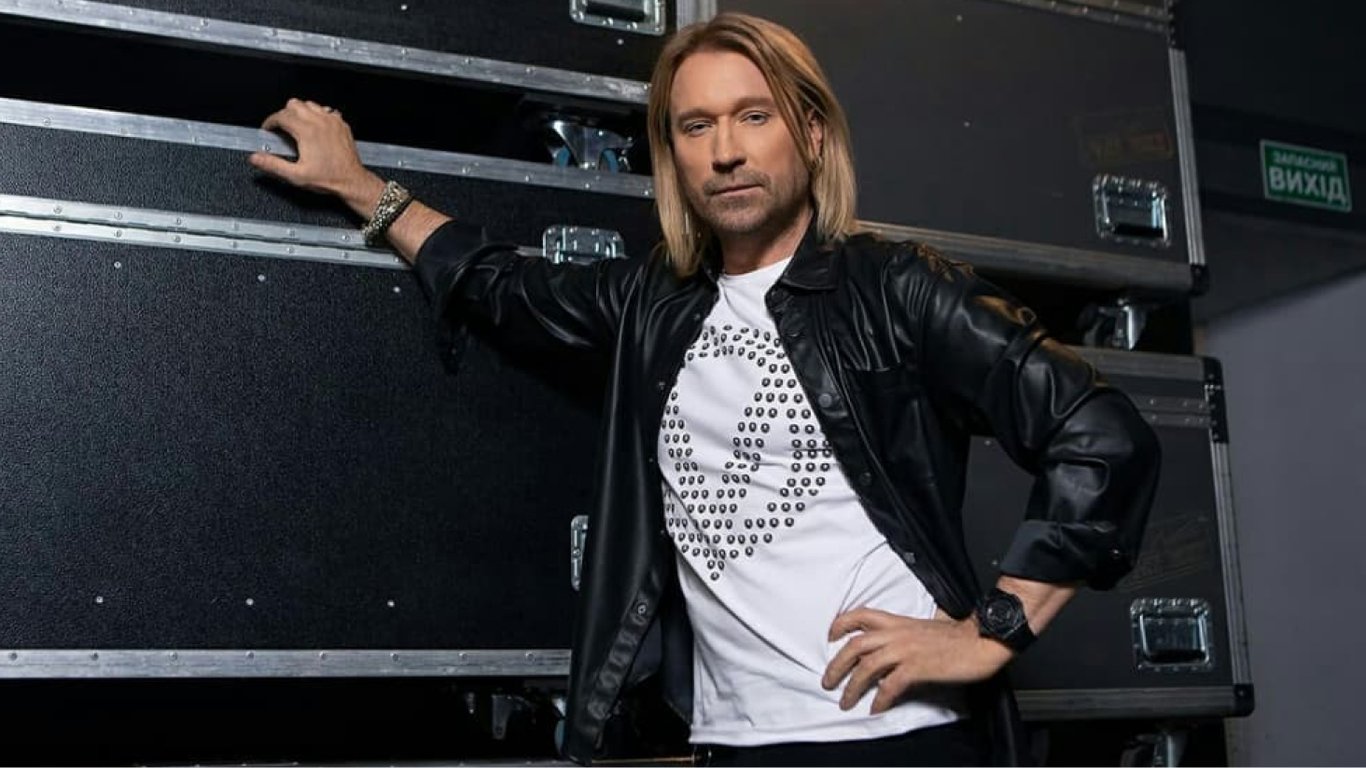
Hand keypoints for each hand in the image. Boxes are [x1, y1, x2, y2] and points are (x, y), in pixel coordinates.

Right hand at [248, 98, 384, 215]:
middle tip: (281, 128)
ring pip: (310, 104)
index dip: (270, 122)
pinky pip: (325, 110)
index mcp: (306, 131)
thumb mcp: (296, 175)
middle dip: (284, 114)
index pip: (281, 115)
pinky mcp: (341, 124)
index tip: (268, 129)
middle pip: (294, 104)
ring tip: (296, 126)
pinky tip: (315, 127)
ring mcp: (332, 121)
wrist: (352, 181)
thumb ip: (273, 165)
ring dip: (300, 112)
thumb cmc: (328, 178)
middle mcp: (320, 122)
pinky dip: (317, 114)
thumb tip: (256, 158)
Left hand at [821, 607, 1012, 713]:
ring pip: (867, 666)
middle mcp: (898, 633)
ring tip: (845, 701)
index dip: (841, 623)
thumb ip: (906, 633)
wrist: (981, 640)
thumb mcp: (924, 628)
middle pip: (855, 645)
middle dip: (836, 665)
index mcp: (898, 621)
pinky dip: (880, 698)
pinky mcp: (917, 667)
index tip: (830, 636)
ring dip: (852, 686)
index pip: (862, 614)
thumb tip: (894, 646)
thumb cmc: (958, 636)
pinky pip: (890, 685)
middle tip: (828, 681)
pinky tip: (876, 708)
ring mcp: (906, 650)